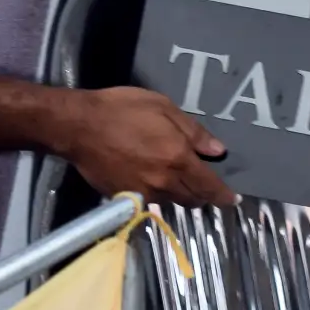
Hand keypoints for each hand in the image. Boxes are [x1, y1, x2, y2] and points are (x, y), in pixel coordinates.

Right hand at [54, 86, 238, 208]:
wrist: (78, 126)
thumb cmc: (121, 109)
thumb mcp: (163, 107)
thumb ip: (193, 132)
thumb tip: (217, 151)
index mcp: (177, 158)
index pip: (208, 186)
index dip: (222, 195)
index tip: (231, 199)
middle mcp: (163, 181)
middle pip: (191, 199)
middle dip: (201, 195)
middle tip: (204, 186)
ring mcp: (142, 192)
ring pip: (170, 201)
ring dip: (178, 195)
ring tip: (177, 181)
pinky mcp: (124, 198)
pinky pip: (148, 201)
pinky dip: (156, 194)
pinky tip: (151, 180)